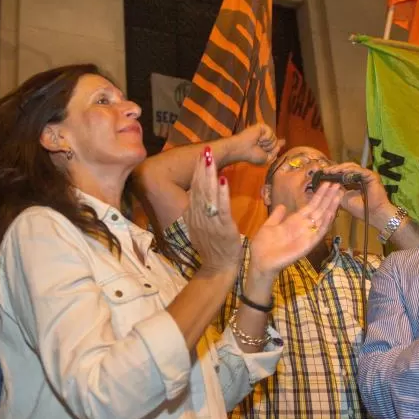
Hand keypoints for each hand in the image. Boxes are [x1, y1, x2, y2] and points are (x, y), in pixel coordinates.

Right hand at [184, 147, 241, 275]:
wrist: (218, 268)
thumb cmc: (213, 247)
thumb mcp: (201, 226)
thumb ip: (200, 210)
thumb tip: (199, 194)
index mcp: (193, 215)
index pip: (194, 189)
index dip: (197, 171)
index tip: (200, 155)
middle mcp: (198, 216)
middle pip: (198, 188)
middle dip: (201, 168)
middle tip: (204, 150)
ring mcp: (210, 222)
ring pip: (208, 195)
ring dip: (209, 175)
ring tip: (211, 158)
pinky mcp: (222, 228)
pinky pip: (221, 208)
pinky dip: (223, 193)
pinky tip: (224, 180)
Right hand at [230, 124, 283, 165]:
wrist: (243, 149)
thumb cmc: (253, 155)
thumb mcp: (267, 159)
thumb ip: (275, 152)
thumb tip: (283, 142)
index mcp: (266, 146)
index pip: (275, 144)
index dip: (279, 144)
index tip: (282, 142)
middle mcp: (265, 139)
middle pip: (277, 143)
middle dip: (270, 148)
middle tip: (260, 148)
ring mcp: (264, 132)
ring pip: (274, 138)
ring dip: (266, 144)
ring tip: (258, 143)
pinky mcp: (262, 127)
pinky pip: (270, 132)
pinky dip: (265, 138)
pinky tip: (258, 139)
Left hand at [249, 182, 342, 274]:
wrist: (260, 261)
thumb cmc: (263, 245)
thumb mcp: (269, 226)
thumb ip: (277, 216)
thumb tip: (282, 206)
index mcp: (295, 221)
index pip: (311, 206)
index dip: (319, 195)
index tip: (327, 183)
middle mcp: (303, 227)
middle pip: (319, 210)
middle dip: (328, 197)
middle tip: (338, 184)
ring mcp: (306, 236)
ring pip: (321, 219)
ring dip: (330, 208)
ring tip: (338, 195)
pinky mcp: (307, 245)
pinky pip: (318, 234)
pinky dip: (324, 224)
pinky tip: (330, 214)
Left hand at [322, 162, 391, 222]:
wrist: (374, 215)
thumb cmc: (360, 209)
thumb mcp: (343, 198)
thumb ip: (337, 190)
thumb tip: (327, 182)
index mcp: (355, 181)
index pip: (343, 173)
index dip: (334, 172)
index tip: (324, 173)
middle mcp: (361, 176)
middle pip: (347, 168)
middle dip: (336, 168)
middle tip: (326, 170)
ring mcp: (367, 175)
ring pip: (352, 167)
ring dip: (341, 168)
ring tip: (332, 171)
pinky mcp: (371, 175)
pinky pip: (359, 170)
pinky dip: (350, 170)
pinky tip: (342, 171)